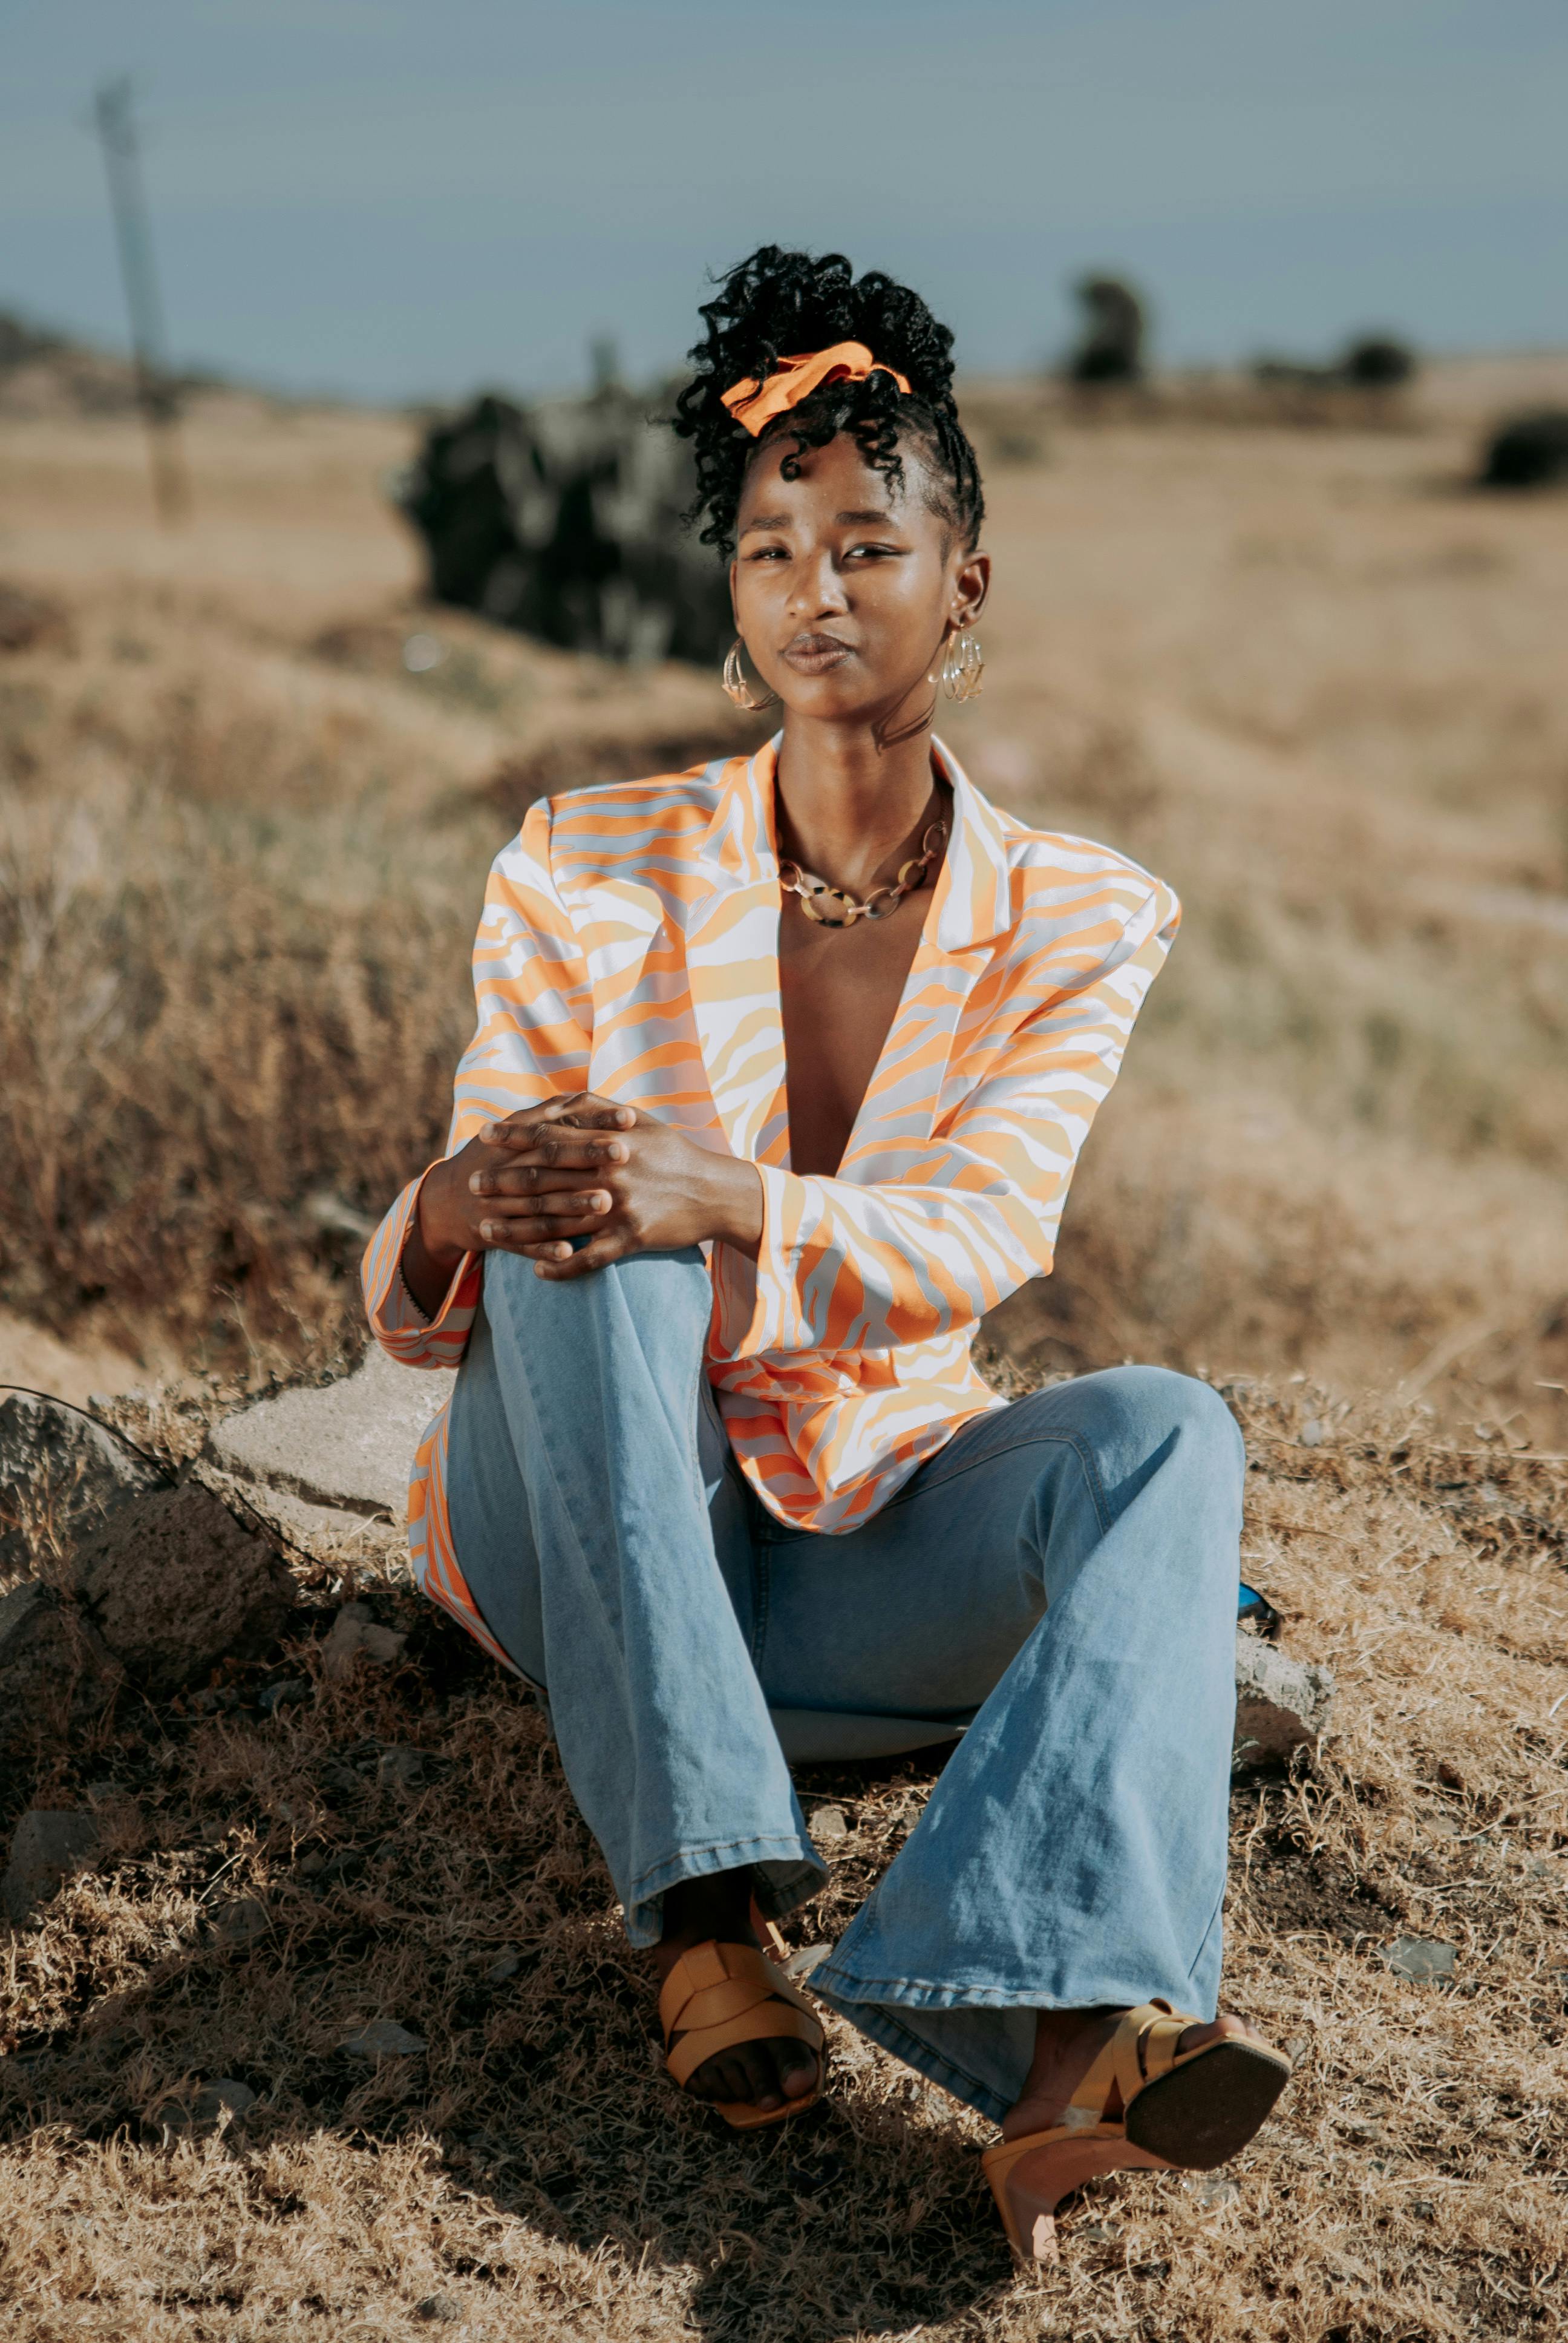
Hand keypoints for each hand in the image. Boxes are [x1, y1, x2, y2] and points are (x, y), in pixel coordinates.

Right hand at [402, 1092, 634, 1315]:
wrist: (447, 1200)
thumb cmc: (493, 1159)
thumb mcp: (513, 1131)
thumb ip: (547, 1115)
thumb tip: (587, 1096)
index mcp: (515, 1140)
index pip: (559, 1125)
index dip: (594, 1120)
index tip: (630, 1117)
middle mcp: (507, 1168)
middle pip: (550, 1160)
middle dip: (586, 1156)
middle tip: (626, 1153)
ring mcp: (500, 1203)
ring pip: (539, 1203)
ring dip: (571, 1204)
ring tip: (607, 1203)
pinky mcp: (496, 1234)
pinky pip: (521, 1243)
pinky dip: (543, 1249)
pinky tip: (569, 1253)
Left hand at [402, 1093, 761, 1310]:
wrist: (717, 1192)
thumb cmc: (675, 1154)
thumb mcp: (641, 1122)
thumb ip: (600, 1112)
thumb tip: (561, 1103)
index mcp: (610, 1141)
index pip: (552, 1136)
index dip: (514, 1136)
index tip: (483, 1137)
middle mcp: (611, 1172)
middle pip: (545, 1177)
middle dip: (503, 1181)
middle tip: (471, 1184)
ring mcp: (620, 1207)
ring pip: (558, 1219)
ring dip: (518, 1226)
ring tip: (486, 1229)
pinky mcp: (632, 1238)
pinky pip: (589, 1256)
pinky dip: (560, 1266)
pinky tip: (535, 1271)